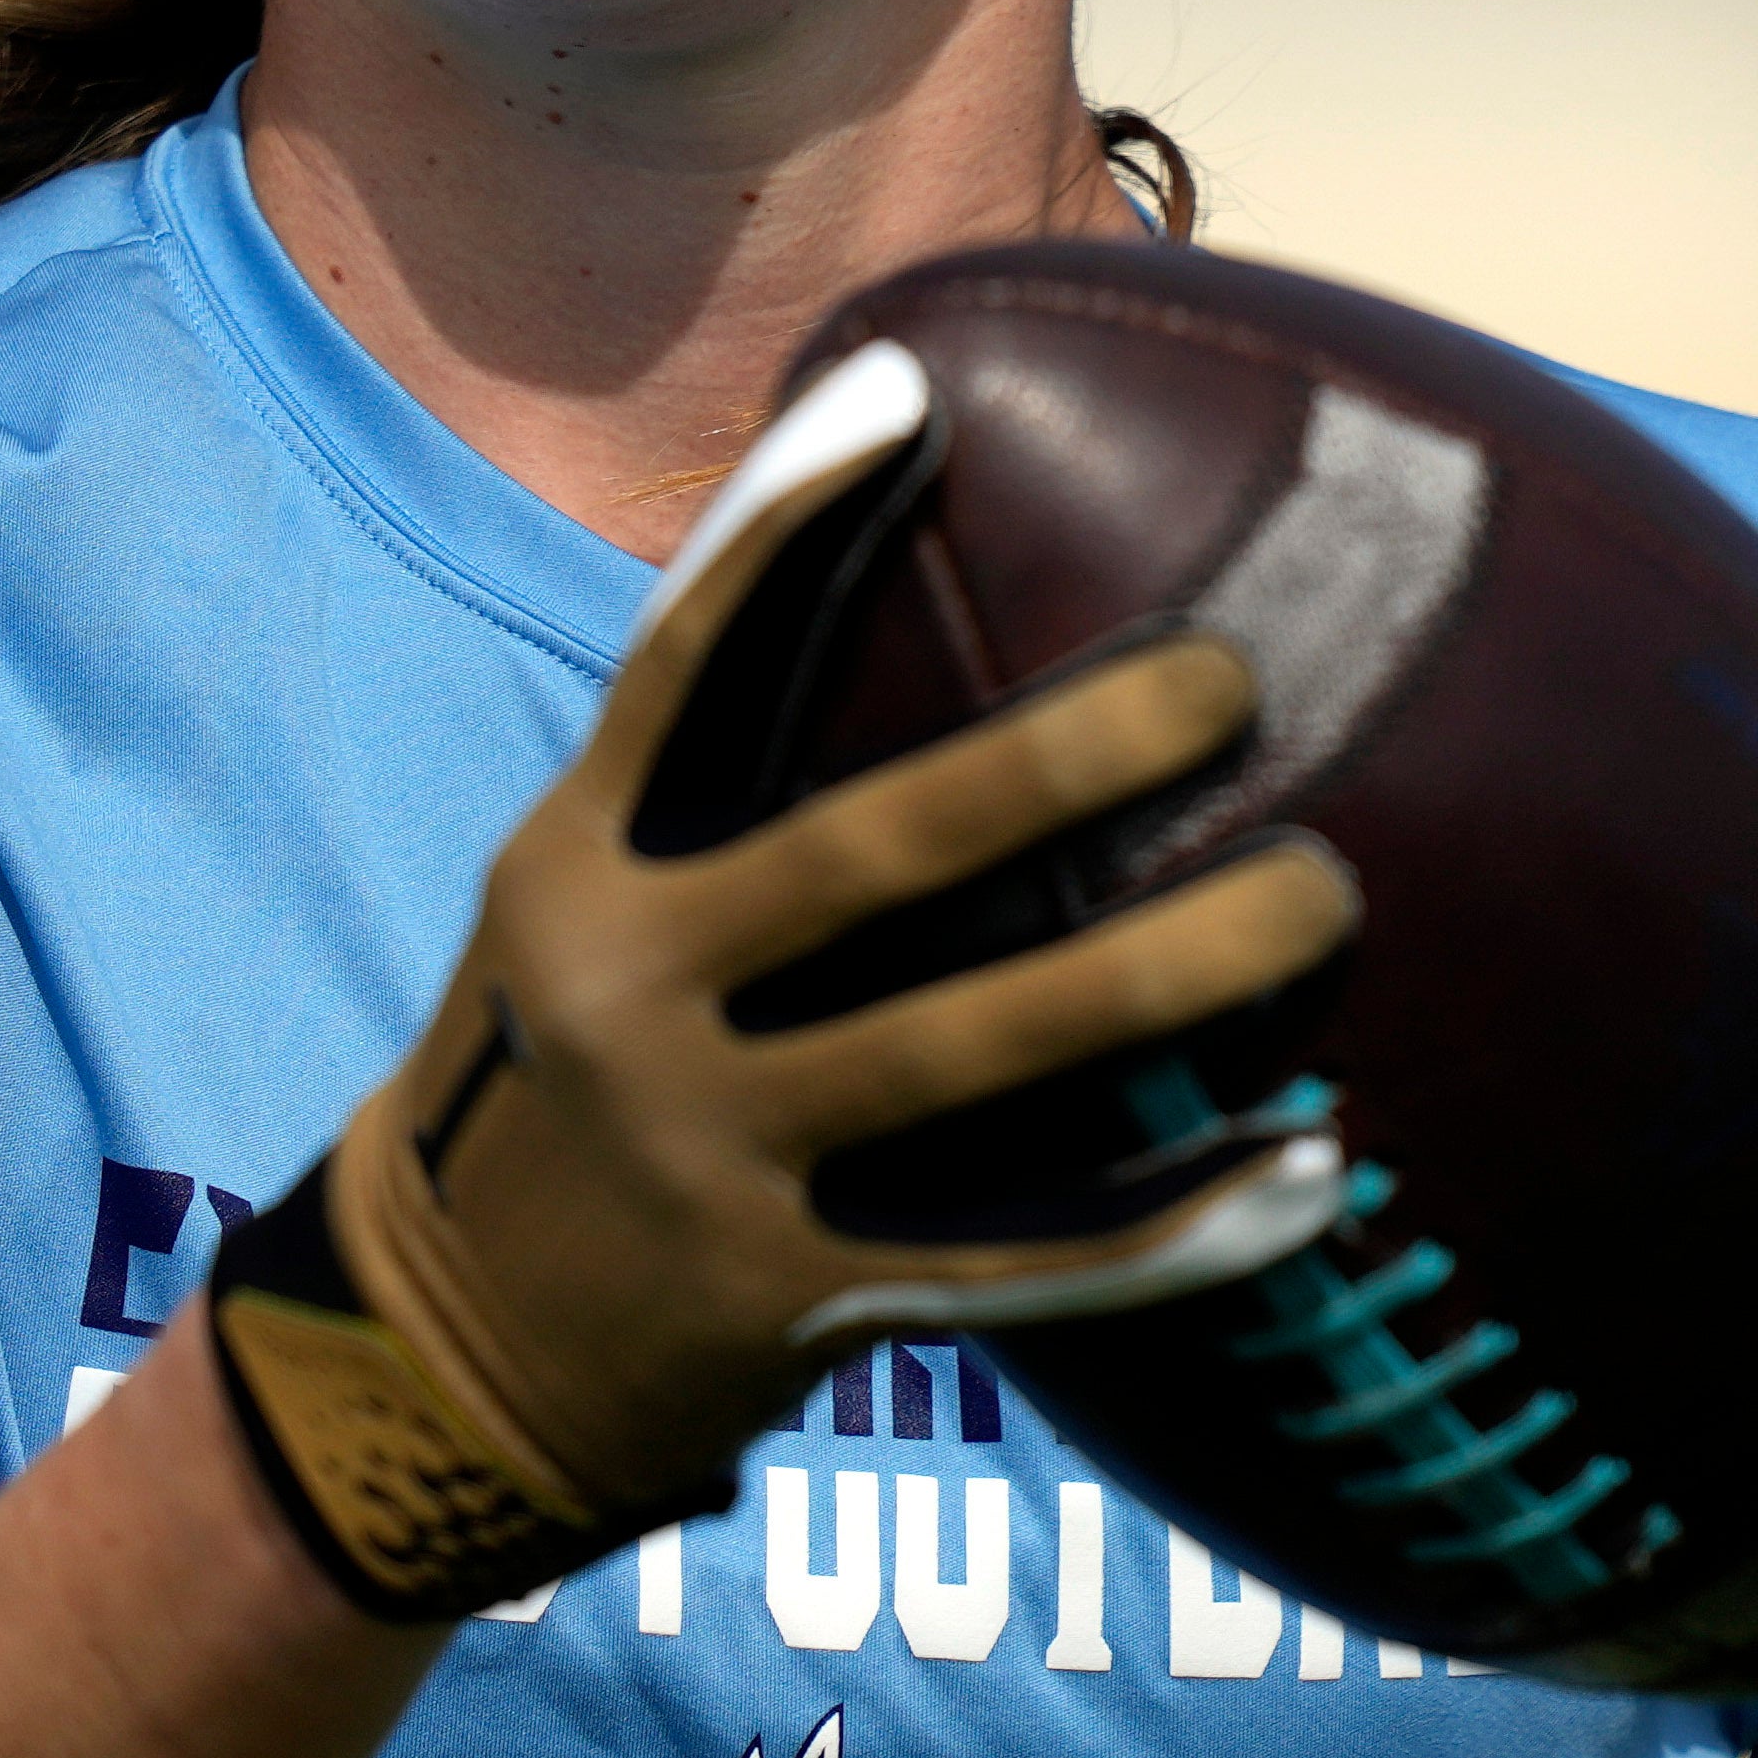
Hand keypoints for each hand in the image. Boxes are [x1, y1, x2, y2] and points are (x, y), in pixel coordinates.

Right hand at [202, 340, 1363, 1615]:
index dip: (780, 524)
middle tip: (1224, 675)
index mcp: (571, 873)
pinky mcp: (786, 1300)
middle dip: (1052, 764)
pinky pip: (1021, 1260)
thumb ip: (701, 791)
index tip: (910, 393)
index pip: (678, 669)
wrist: (436, 1365)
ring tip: (1321, 892)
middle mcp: (624, 999)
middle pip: (859, 857)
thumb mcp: (571, 916)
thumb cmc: (559, 1083)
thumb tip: (892, 595)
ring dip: (1160, 975)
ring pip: (965, 1051)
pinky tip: (1311, 1170)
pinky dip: (1172, 1222)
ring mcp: (704, 1156)